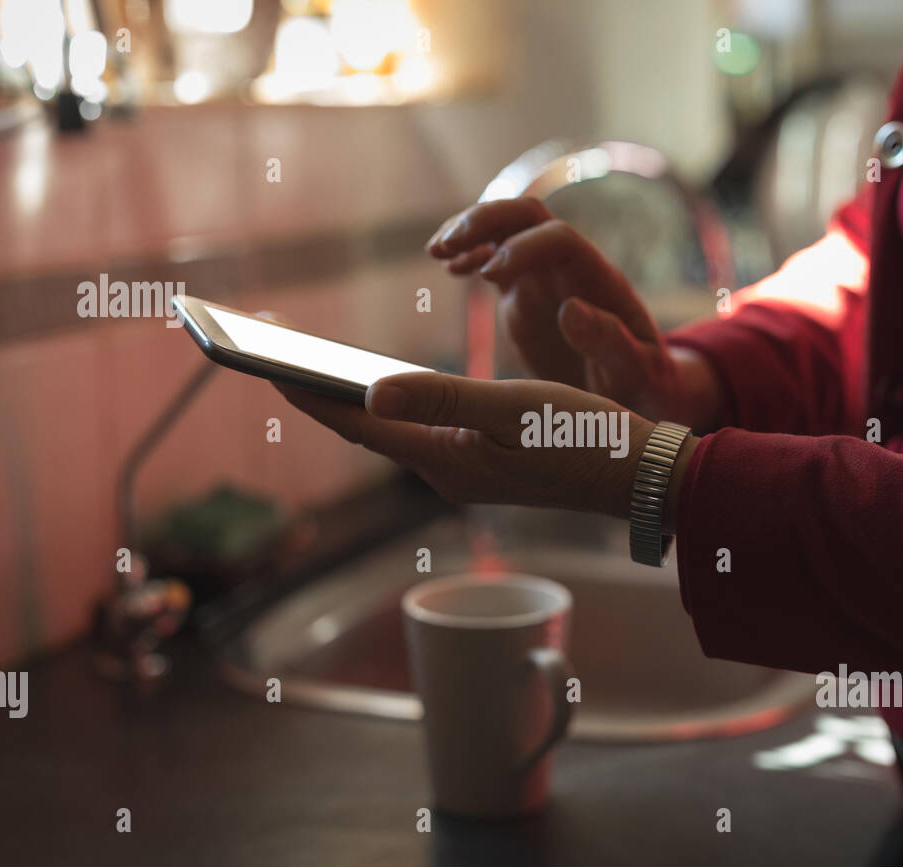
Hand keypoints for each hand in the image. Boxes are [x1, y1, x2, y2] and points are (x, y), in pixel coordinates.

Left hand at [276, 373, 655, 517]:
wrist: (637, 475)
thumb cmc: (583, 437)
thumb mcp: (513, 407)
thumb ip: (441, 397)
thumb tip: (368, 394)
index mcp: (443, 458)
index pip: (356, 424)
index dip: (307, 392)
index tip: (265, 360)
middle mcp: (444, 470)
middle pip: (363, 431)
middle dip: (317, 393)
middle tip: (274, 354)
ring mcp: (463, 469)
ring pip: (389, 433)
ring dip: (349, 401)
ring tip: (312, 366)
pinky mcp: (483, 462)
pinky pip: (418, 433)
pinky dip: (389, 407)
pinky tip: (382, 387)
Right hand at [426, 198, 715, 426]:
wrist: (641, 395)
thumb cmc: (647, 386)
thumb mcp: (638, 373)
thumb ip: (611, 342)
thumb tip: (571, 308)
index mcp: (601, 283)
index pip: (561, 239)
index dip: (524, 247)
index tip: (490, 274)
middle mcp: (571, 271)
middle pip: (528, 216)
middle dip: (485, 220)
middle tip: (445, 247)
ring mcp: (547, 279)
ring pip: (507, 230)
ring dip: (470, 230)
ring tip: (436, 252)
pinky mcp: (527, 296)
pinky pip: (495, 259)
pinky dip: (470, 256)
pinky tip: (448, 270)